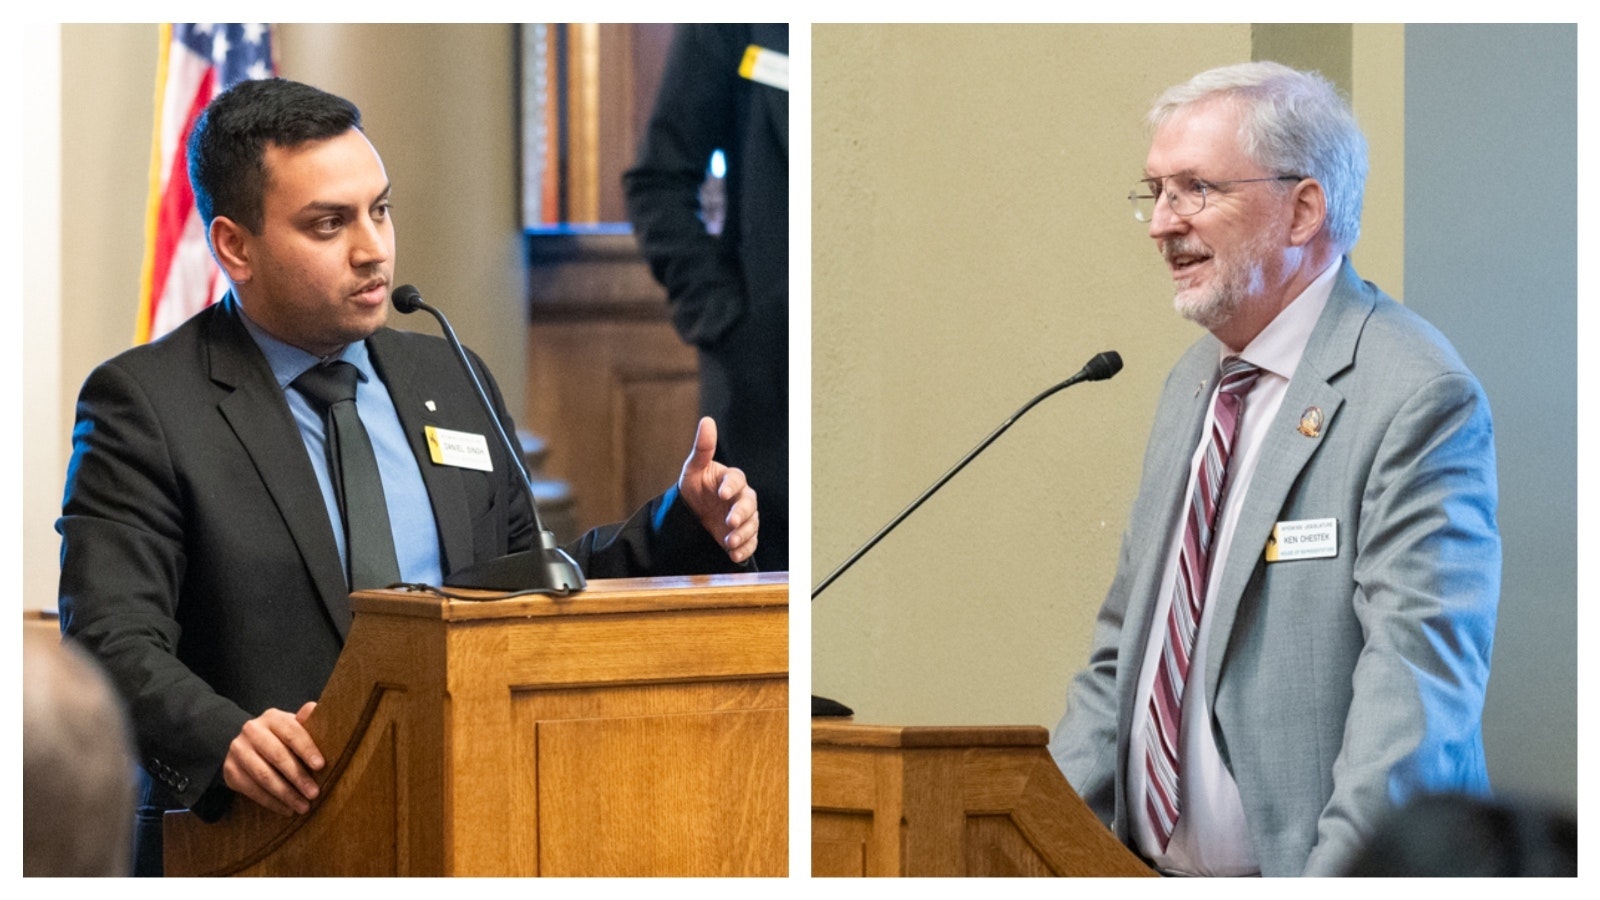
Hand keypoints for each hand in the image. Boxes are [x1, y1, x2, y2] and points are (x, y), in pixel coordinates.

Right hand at [221, 701, 323, 815]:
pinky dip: (271, 802)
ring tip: (303, 806)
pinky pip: (252, 790)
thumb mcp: (294, 727)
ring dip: (286, 794)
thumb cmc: (282, 738)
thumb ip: (306, 722)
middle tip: (314, 793)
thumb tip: (314, 708)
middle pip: (277, 756)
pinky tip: (287, 809)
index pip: (291, 732)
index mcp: (272, 718)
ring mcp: (238, 750)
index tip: (320, 766)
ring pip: (263, 776)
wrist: (248, 745)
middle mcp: (252, 731)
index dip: (306, 749)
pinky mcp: (230, 770)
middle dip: (298, 777)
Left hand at [677, 417, 758, 563]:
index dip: (731, 486)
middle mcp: (741, 497)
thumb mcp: (694, 469)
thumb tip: (707, 420)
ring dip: (743, 534)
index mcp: (731, 479)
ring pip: (752, 524)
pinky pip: (750, 542)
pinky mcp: (743, 534)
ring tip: (729, 542)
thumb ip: (702, 448)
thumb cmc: (696, 487)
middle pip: (749, 504)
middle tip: (729, 522)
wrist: (693, 513)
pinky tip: (734, 555)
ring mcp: (744, 517)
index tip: (722, 493)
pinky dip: (744, 550)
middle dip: (741, 513)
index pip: (736, 479)